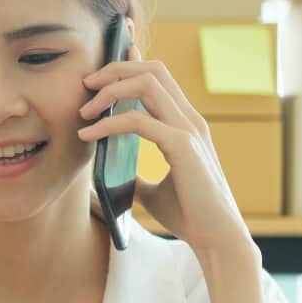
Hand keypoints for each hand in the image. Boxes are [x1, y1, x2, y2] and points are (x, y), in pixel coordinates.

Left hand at [76, 49, 255, 262]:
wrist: (216, 239)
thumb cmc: (190, 216)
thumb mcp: (153, 194)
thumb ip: (135, 181)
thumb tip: (103, 185)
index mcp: (186, 124)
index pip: (159, 77)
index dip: (131, 63)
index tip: (102, 68)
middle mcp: (190, 120)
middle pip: (153, 70)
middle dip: (115, 69)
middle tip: (86, 84)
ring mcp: (189, 130)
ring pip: (147, 84)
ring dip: (110, 90)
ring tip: (85, 110)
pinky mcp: (182, 147)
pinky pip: (139, 121)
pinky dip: (109, 124)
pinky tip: (89, 135)